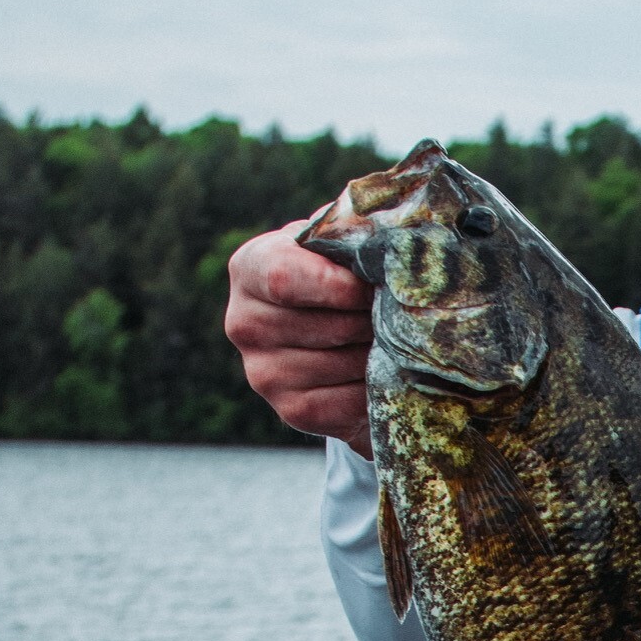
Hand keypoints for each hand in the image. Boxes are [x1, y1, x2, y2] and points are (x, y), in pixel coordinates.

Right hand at [224, 219, 371, 447]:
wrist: (337, 334)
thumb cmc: (340, 273)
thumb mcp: (336, 241)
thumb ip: (349, 230)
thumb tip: (385, 236)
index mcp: (248, 268)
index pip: (284, 279)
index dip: (340, 287)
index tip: (372, 288)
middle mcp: (243, 323)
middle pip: (328, 326)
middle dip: (373, 321)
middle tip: (397, 315)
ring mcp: (263, 373)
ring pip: (343, 363)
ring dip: (379, 354)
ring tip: (389, 340)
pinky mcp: (291, 410)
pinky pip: (348, 402)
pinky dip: (374, 388)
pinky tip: (380, 371)